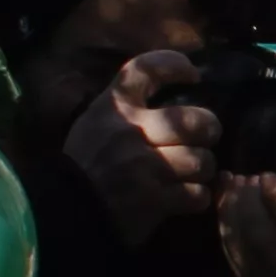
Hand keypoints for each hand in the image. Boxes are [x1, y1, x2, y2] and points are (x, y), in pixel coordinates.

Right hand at [68, 47, 214, 241]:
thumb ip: (127, 106)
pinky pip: (197, 194)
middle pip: (196, 120)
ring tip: (192, 173)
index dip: (176, 65)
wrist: (68, 211)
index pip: (147, 68)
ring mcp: (145, 166)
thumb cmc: (85, 164)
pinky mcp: (155, 200)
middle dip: (208, 130)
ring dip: (202, 169)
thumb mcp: (95, 122)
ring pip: (202, 161)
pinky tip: (186, 197)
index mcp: (114, 108)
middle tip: (203, 139)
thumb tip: (170, 92)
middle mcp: (132, 132)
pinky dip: (196, 197)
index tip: (193, 75)